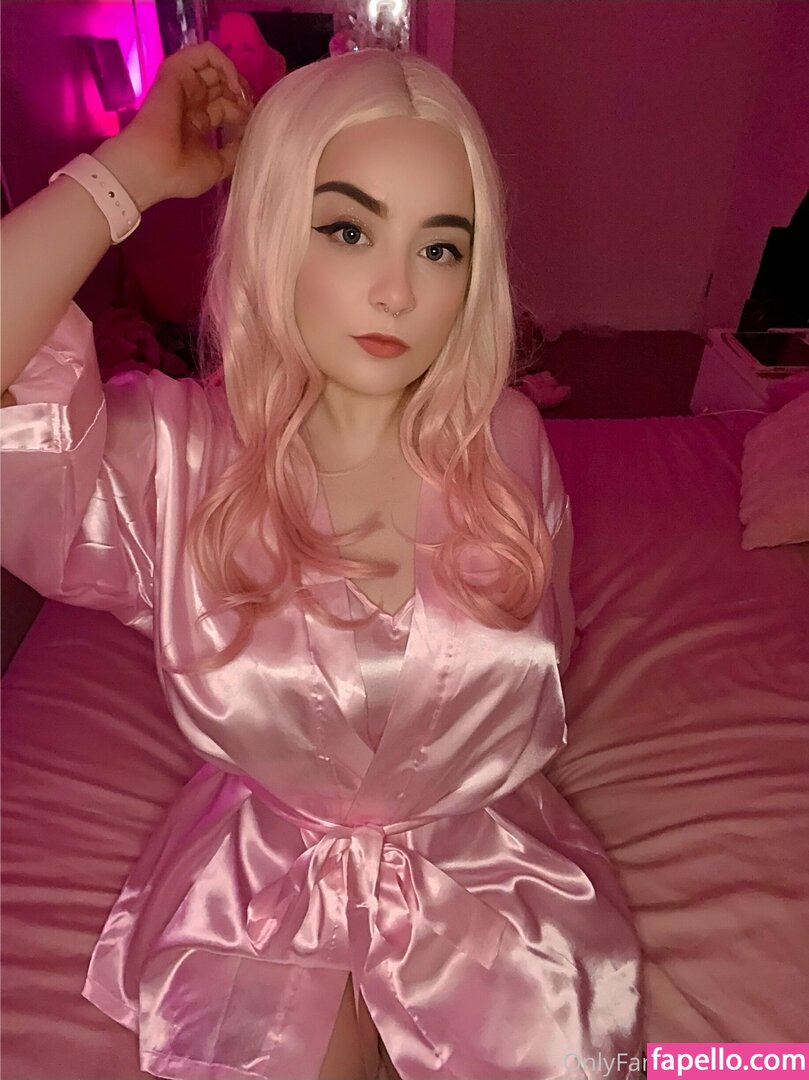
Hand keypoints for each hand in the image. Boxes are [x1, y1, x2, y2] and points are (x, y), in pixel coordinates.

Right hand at [113, 40, 254, 204]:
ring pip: (214, 65)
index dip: (243, 109)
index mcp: (197, 122)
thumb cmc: (181, 173)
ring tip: (242, 94)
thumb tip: (249, 136)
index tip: (253, 122)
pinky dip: (224, 62)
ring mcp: (183, 85)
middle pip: (221, 83)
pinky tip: (233, 83)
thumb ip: (234, 150)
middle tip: (251, 105)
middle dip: (241, 91)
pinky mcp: (177, 71)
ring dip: (234, 75)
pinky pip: (204, 53)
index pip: (225, 105)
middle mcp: (190, 101)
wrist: (154, 168)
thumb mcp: (218, 166)